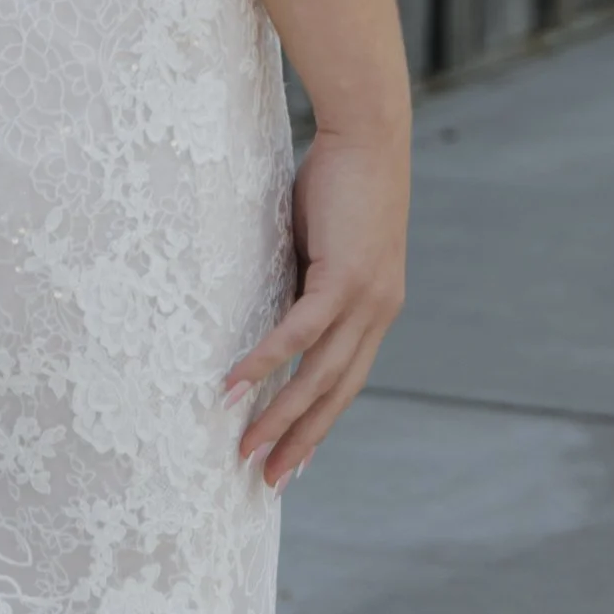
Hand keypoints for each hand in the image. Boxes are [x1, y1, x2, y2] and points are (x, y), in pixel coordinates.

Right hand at [222, 123, 408, 489]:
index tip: (297, 460)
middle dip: (300, 439)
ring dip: (279, 416)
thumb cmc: (341, 179)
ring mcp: (365, 298)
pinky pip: (299, 334)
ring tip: (244, 449)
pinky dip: (265, 364)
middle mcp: (379, 311)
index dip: (321, 422)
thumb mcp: (321, 245)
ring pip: (318, 375)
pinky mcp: (343, 278)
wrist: (368, 133)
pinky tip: (233, 388)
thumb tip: (272, 307)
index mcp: (377, 306)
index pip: (348, 379)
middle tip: (267, 481)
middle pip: (337, 392)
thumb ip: (306, 283)